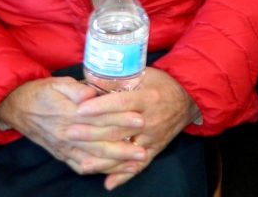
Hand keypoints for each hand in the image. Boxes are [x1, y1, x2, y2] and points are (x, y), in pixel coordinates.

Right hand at [0, 77, 145, 175]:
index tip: (140, 119)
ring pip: (94, 158)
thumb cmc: (41, 91)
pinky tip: (115, 172)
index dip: (121, 119)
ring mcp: (65, 147)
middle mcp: (68, 134)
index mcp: (69, 113)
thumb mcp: (57, 82)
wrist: (18, 107)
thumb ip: (75, 88)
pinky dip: (99, 170)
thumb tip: (91, 93)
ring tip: (136, 164)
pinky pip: (82, 166)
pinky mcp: (62, 155)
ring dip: (116, 162)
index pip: (100, 117)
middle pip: (100, 141)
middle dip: (124, 146)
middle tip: (144, 148)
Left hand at [77, 67, 197, 189]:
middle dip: (92, 132)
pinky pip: (138, 165)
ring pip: (125, 151)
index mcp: (147, 98)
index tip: (79, 110)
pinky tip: (108, 183)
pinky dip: (123, 175)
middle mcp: (150, 119)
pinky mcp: (156, 149)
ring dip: (103, 158)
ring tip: (81, 161)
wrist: (188, 98)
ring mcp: (153, 137)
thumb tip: (92, 83)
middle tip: (70, 132)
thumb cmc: (162, 83)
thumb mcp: (144, 74)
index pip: (120, 103)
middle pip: (118, 128)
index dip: (99, 107)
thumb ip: (121, 80)